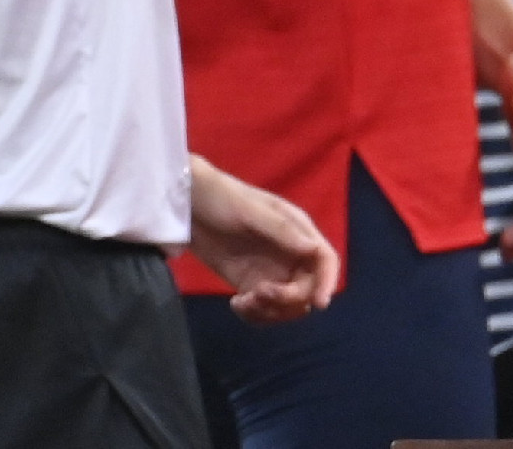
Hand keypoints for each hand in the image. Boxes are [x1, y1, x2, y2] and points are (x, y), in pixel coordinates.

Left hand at [188, 156, 338, 324]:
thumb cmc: (219, 196)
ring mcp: (271, 272)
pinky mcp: (251, 285)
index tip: (318, 303)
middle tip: (258, 294)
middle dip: (288, 299)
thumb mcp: (248, 209)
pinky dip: (255, 315)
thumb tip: (313, 249)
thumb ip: (280, 230)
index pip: (325, 260)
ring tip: (243, 301)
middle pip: (308, 289)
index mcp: (297, 231)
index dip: (327, 282)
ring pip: (288, 306)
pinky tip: (236, 304)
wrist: (185, 203)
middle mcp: (290, 254)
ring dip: (270, 311)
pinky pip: (264, 310)